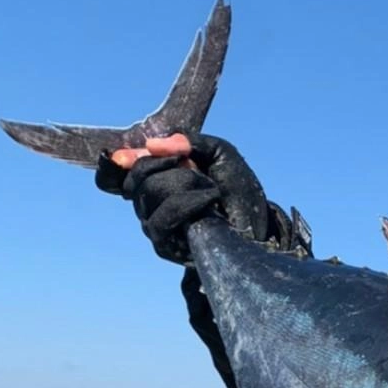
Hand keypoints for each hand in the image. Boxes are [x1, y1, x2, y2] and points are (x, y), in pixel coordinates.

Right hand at [95, 133, 271, 263]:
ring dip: (184, 181)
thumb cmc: (240, 193)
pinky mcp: (164, 246)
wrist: (261, 226)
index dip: (127, 158)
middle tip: (199, 170)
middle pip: (137, 177)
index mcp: (159, 181)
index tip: (130, 152)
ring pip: (150, 191)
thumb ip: (188, 142)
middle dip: (170, 164)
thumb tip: (152, 144)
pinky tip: (208, 201)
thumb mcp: (219, 153)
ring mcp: (155, 226)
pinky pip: (161, 218)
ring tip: (211, 189)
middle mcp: (151, 204)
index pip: (127, 171)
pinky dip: (186, 202)